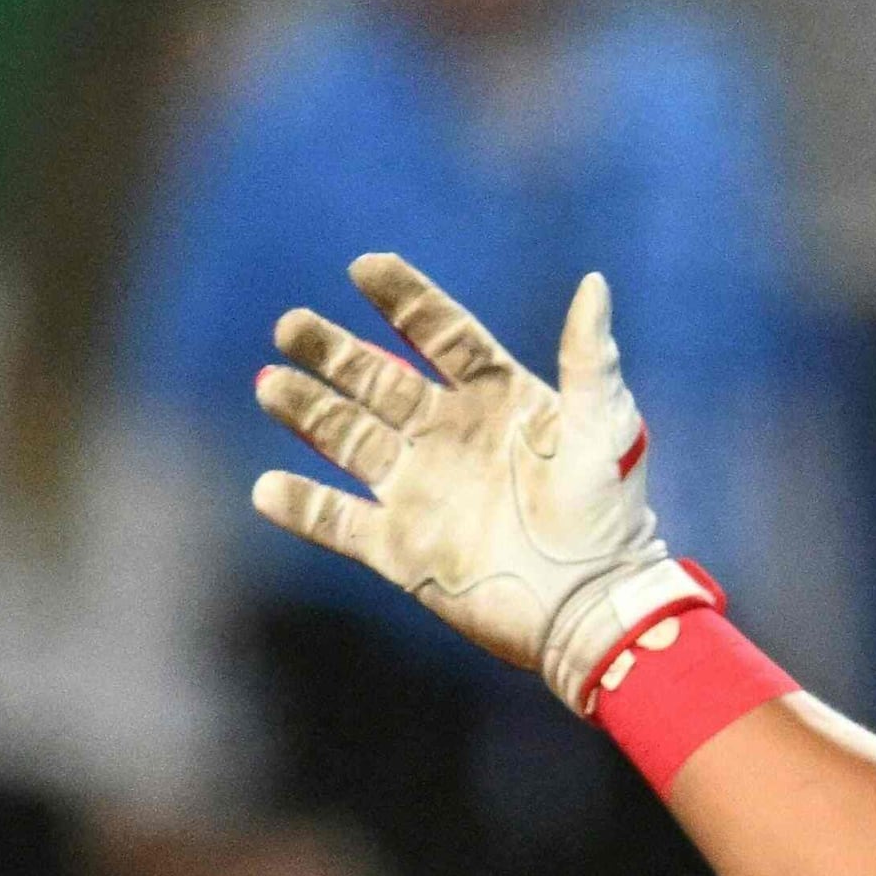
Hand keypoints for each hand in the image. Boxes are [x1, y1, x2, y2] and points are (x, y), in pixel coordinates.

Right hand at [251, 259, 716, 710]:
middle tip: (290, 326)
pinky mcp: (402, 550)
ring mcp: (421, 492)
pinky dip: (303, 507)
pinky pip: (339, 522)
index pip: (440, 334)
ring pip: (348, 440)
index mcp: (498, 398)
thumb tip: (592, 282)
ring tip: (271, 384)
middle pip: (376, 379)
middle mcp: (450, 436)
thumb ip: (589, 356)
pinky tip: (266, 488)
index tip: (365, 268)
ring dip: (307, 412)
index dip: (405, 300)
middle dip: (331, 352)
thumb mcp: (605, 426)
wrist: (595, 607)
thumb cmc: (609, 514)